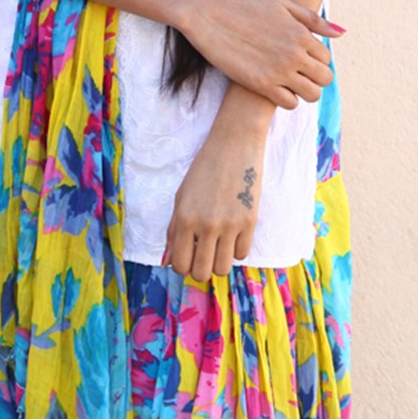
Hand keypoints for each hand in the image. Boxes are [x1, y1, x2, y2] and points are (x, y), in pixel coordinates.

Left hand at [165, 119, 264, 281]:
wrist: (234, 145)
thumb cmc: (203, 169)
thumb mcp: (181, 197)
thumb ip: (173, 230)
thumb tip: (166, 261)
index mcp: (185, 218)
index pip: (180, 264)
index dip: (182, 266)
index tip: (187, 257)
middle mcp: (206, 225)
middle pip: (202, 273)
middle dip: (200, 269)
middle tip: (203, 254)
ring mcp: (230, 225)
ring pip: (223, 269)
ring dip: (219, 262)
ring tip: (218, 246)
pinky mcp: (251, 222)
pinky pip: (243, 254)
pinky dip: (237, 249)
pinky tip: (233, 233)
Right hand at [182, 0, 340, 108]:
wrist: (210, 18)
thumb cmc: (244, 8)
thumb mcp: (281, 4)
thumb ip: (312, 19)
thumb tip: (340, 33)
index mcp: (301, 34)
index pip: (326, 58)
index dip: (315, 60)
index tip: (301, 58)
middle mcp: (295, 54)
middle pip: (325, 78)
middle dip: (315, 77)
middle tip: (299, 74)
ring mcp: (280, 71)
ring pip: (312, 94)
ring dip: (304, 91)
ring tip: (290, 84)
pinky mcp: (262, 85)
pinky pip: (290, 103)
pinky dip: (287, 99)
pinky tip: (276, 89)